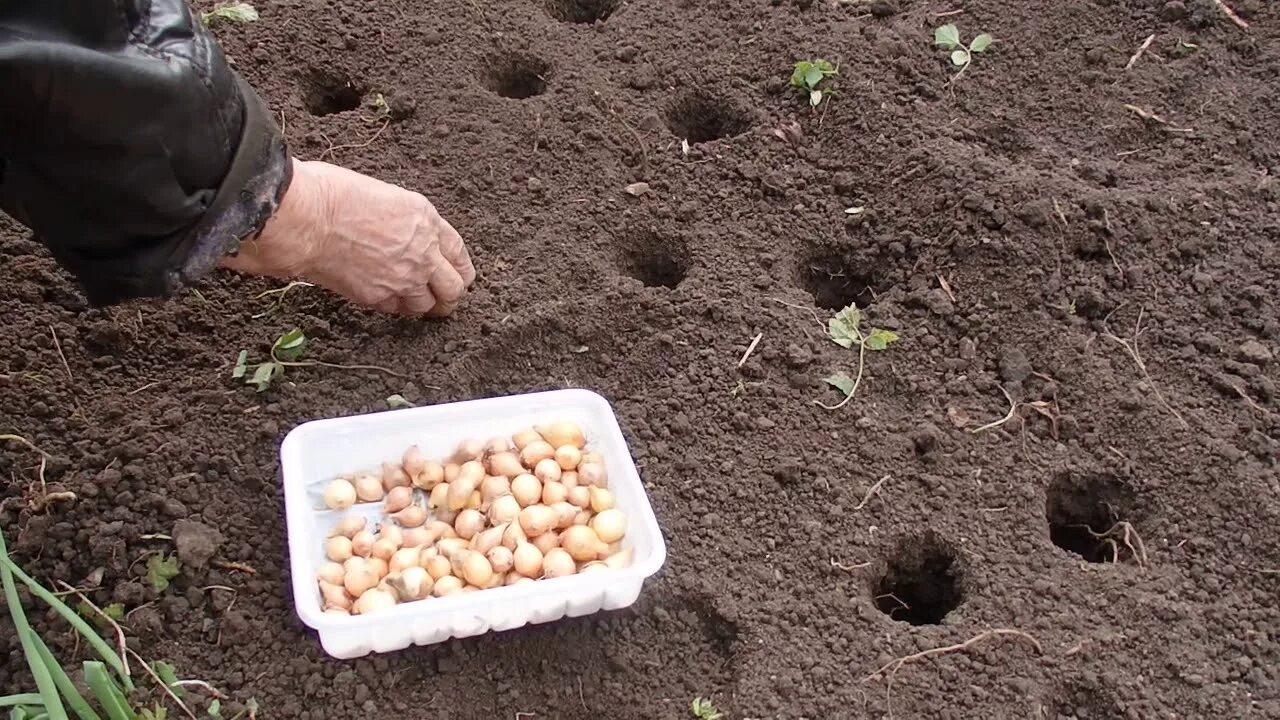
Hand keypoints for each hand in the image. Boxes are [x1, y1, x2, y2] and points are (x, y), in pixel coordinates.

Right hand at [223, 159, 475, 315]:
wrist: (306, 221)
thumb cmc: (332, 195)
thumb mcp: (384, 195)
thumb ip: (405, 221)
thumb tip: (404, 234)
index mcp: (426, 220)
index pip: (458, 253)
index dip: (459, 268)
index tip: (457, 275)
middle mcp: (423, 253)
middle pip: (454, 288)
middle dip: (450, 295)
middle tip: (442, 299)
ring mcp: (403, 279)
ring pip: (428, 306)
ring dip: (422, 304)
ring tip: (411, 300)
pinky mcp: (379, 298)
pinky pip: (396, 311)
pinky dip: (393, 308)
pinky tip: (384, 298)